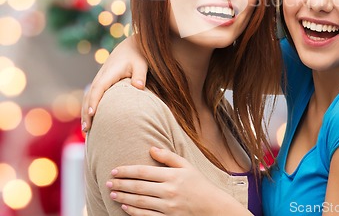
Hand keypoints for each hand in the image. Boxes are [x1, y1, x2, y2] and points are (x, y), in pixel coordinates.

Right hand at [81, 36, 147, 132]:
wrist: (132, 46)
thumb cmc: (138, 55)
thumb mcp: (141, 64)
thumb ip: (140, 75)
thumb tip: (139, 87)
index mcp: (110, 72)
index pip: (99, 88)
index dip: (94, 101)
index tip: (92, 114)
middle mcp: (102, 75)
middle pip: (90, 95)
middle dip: (86, 112)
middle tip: (87, 129)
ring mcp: (100, 78)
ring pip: (89, 95)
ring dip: (85, 111)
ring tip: (86, 129)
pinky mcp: (102, 80)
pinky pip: (92, 94)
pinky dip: (89, 106)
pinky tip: (91, 118)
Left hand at [107, 147, 225, 215]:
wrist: (212, 206)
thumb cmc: (198, 183)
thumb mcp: (186, 165)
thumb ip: (168, 156)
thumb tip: (151, 148)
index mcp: (172, 175)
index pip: (144, 172)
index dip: (127, 171)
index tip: (114, 170)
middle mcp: (169, 191)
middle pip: (138, 187)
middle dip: (121, 184)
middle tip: (108, 182)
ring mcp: (168, 207)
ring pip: (139, 202)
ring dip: (123, 198)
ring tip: (112, 194)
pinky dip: (133, 212)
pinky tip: (124, 207)